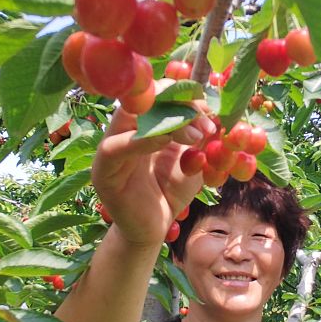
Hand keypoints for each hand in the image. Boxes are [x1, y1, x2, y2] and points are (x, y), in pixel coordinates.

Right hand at [91, 103, 216, 246]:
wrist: (152, 229)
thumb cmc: (170, 192)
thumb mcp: (192, 160)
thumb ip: (200, 136)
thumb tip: (218, 109)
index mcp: (143, 121)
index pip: (158, 92)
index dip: (183, 91)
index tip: (209, 104)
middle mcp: (123, 129)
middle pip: (142, 97)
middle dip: (177, 101)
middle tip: (205, 118)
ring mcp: (109, 147)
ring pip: (128, 116)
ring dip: (166, 120)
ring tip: (196, 135)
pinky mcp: (102, 170)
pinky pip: (116, 148)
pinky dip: (142, 140)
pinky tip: (166, 140)